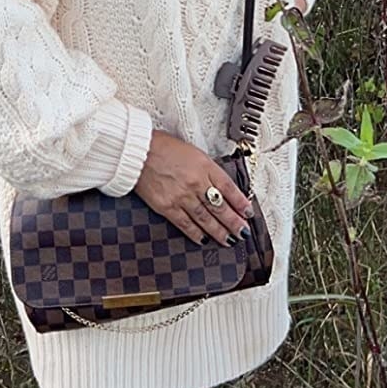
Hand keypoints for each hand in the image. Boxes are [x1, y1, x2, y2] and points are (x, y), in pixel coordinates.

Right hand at [134, 131, 254, 247]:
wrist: (138, 152)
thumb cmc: (163, 148)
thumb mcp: (193, 152)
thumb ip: (208, 169)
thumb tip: (221, 187)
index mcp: (205, 165)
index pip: (229, 188)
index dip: (241, 202)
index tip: (248, 212)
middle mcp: (196, 182)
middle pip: (220, 206)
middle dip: (234, 222)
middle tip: (243, 232)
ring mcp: (182, 196)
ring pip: (206, 218)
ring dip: (220, 231)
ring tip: (230, 240)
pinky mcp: (167, 207)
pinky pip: (186, 224)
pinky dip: (196, 234)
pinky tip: (204, 240)